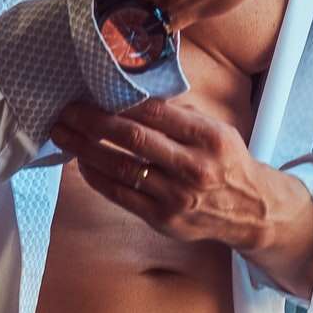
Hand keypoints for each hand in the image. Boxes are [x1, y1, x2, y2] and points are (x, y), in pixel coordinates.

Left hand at [48, 97, 281, 251]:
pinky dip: (96, 176)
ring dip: (86, 149)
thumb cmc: (225, 162)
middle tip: (67, 111)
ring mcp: (177, 196)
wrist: (248, 210)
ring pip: (121, 167)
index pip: (156, 112)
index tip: (91, 94)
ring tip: (64, 135)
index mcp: (208, 137)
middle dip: (93, 122)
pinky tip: (82, 162)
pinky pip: (120, 194)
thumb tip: (134, 93)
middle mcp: (194, 167)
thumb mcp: (215, 130)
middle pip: (134, 138)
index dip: (119, 101)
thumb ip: (179, 114)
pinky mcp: (163, 218)